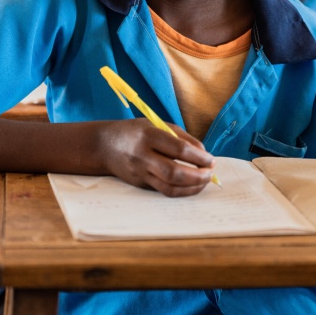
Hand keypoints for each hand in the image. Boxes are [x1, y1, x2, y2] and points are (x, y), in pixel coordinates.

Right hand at [100, 119, 215, 196]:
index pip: (179, 149)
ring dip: (191, 188)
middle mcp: (143, 156)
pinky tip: (191, 186)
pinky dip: (181, 190)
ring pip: (169, 187)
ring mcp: (140, 173)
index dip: (199, 157)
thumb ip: (182, 137)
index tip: (211, 160)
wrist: (104, 145)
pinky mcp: (140, 184)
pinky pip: (164, 190)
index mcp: (149, 135)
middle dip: (197, 176)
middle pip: (174, 172)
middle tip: (210, 173)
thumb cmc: (136, 131)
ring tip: (204, 181)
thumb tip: (204, 153)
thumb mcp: (157, 124)